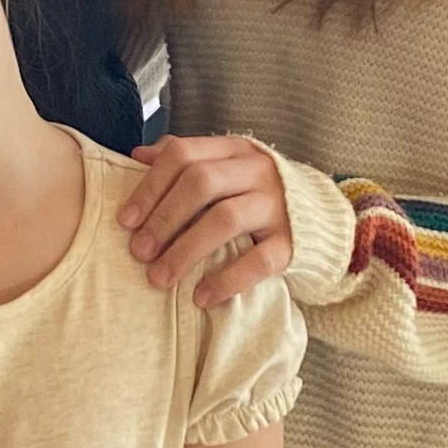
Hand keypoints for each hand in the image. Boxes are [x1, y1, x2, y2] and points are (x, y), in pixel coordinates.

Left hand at [120, 135, 293, 307]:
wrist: (322, 218)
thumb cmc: (256, 193)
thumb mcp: (225, 167)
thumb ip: (185, 159)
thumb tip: (137, 156)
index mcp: (234, 150)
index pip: (184, 155)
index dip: (149, 187)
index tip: (125, 221)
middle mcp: (257, 171)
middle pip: (201, 183)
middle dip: (163, 219)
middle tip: (137, 252)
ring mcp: (278, 206)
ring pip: (225, 220)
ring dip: (185, 250)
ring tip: (158, 278)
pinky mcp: (293, 242)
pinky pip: (259, 261)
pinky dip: (227, 280)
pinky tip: (201, 297)